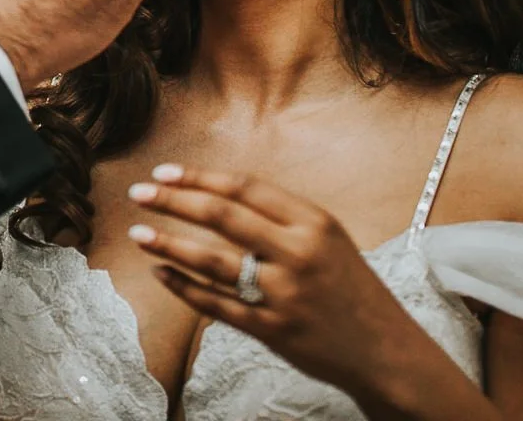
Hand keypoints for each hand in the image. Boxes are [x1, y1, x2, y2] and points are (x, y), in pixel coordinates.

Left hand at [127, 164, 443, 412]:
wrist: (385, 349)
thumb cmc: (349, 287)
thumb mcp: (329, 238)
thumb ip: (282, 217)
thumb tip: (219, 192)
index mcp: (313, 222)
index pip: (245, 189)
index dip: (200, 177)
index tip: (164, 172)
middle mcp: (298, 253)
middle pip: (223, 217)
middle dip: (174, 202)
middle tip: (138, 193)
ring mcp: (285, 294)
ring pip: (214, 262)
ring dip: (170, 244)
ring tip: (138, 233)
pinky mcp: (273, 330)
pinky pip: (217, 305)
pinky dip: (185, 288)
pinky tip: (161, 274)